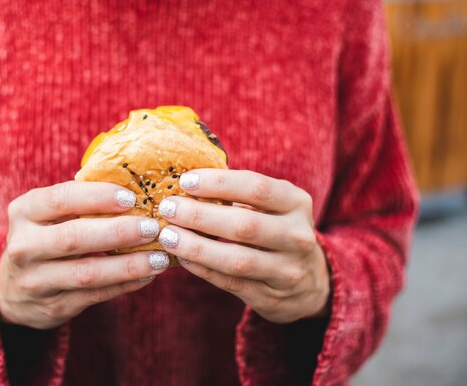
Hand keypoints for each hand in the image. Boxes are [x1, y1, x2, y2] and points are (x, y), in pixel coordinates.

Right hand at [0, 181, 169, 329]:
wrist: (12, 289)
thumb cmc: (44, 236)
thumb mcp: (48, 213)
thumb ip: (80, 199)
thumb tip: (135, 183)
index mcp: (24, 211)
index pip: (60, 199)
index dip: (96, 197)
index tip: (131, 197)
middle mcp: (24, 246)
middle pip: (74, 238)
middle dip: (117, 232)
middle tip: (152, 227)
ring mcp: (36, 281)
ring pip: (87, 273)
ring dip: (128, 265)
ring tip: (160, 257)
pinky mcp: (53, 307)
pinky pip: (95, 295)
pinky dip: (124, 285)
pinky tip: (147, 275)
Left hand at [156, 169, 329, 323]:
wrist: (310, 282)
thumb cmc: (276, 229)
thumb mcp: (272, 205)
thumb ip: (239, 192)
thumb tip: (186, 180)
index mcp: (296, 203)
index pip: (257, 188)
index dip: (219, 182)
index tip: (185, 181)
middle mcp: (297, 236)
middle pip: (245, 225)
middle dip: (200, 215)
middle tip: (168, 208)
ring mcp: (287, 270)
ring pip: (237, 259)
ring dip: (197, 247)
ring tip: (168, 236)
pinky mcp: (271, 297)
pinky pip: (231, 282)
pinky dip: (202, 269)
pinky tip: (181, 257)